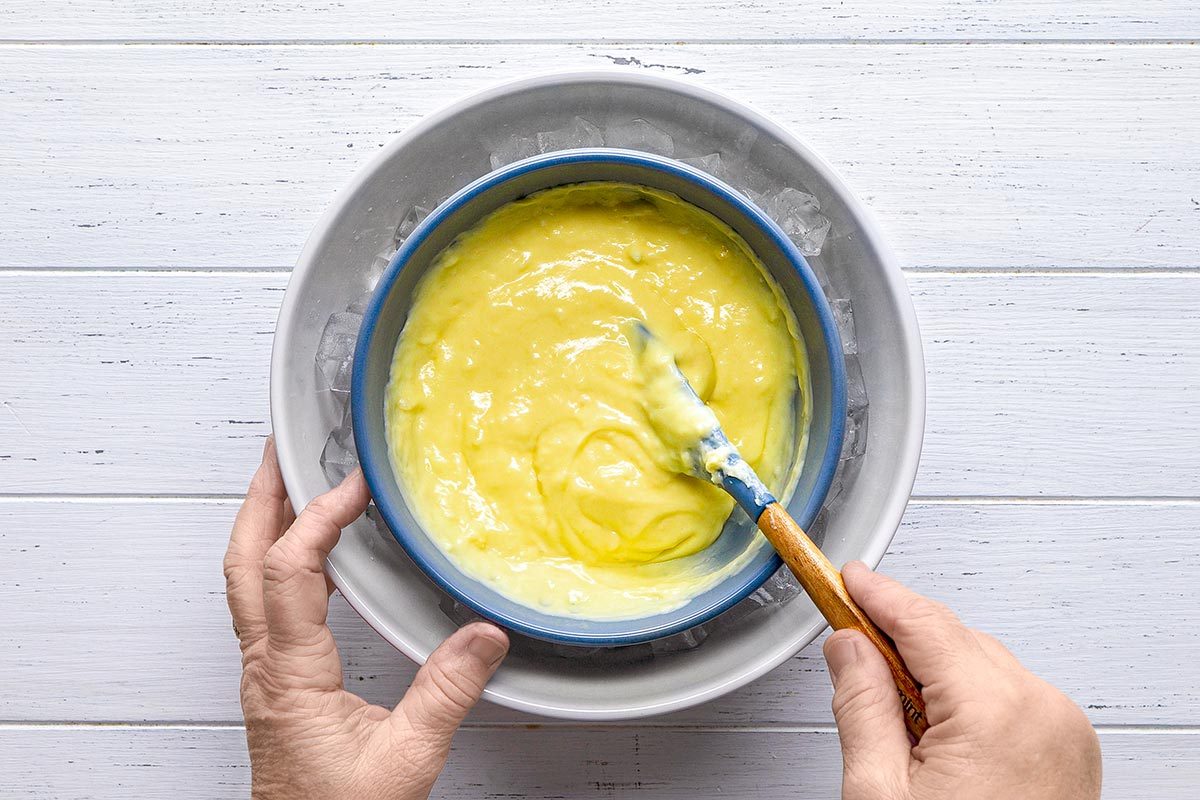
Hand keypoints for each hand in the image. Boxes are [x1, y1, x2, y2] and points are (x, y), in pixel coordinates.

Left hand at [223, 437, 509, 799]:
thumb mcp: (406, 760)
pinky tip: (320, 560)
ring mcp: (267, 675)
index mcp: (290, 674)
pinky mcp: (278, 685)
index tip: (353, 485)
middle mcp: (266, 667)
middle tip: (279, 451)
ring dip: (266, 526)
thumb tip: (485, 636)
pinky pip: (268, 606)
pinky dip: (287, 564)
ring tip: (296, 487)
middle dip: (259, 499)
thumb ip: (446, 694)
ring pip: (247, 581)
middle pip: (242, 562)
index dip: (316, 517)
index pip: (288, 570)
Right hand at [823, 562, 1100, 799]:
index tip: (847, 578)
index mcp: (995, 713)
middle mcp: (1042, 711)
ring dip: (934, 671)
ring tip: (894, 722)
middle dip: (900, 638)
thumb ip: (861, 705)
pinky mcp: (1070, 751)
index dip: (877, 595)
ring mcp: (1064, 731)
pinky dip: (968, 697)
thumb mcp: (879, 793)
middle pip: (955, 639)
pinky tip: (934, 733)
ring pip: (982, 664)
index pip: (924, 623)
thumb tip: (847, 647)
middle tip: (848, 646)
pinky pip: (1010, 695)